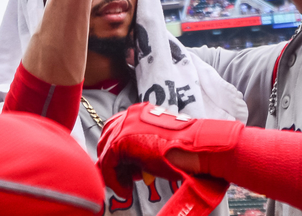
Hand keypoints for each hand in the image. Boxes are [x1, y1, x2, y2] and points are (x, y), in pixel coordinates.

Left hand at [96, 103, 241, 198]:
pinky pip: (107, 164)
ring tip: (127, 185)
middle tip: (124, 178)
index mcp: (140, 113)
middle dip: (113, 162)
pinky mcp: (120, 141)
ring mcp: (124, 126)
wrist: (196, 149)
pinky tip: (126, 189)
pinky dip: (114, 180)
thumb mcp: (159, 143)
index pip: (117, 130)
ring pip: (105, 152)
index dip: (119, 153)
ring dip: (114, 172)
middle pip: (107, 138)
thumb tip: (130, 163)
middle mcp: (130, 115)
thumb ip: (143, 147)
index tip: (127, 170)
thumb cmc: (186, 148)